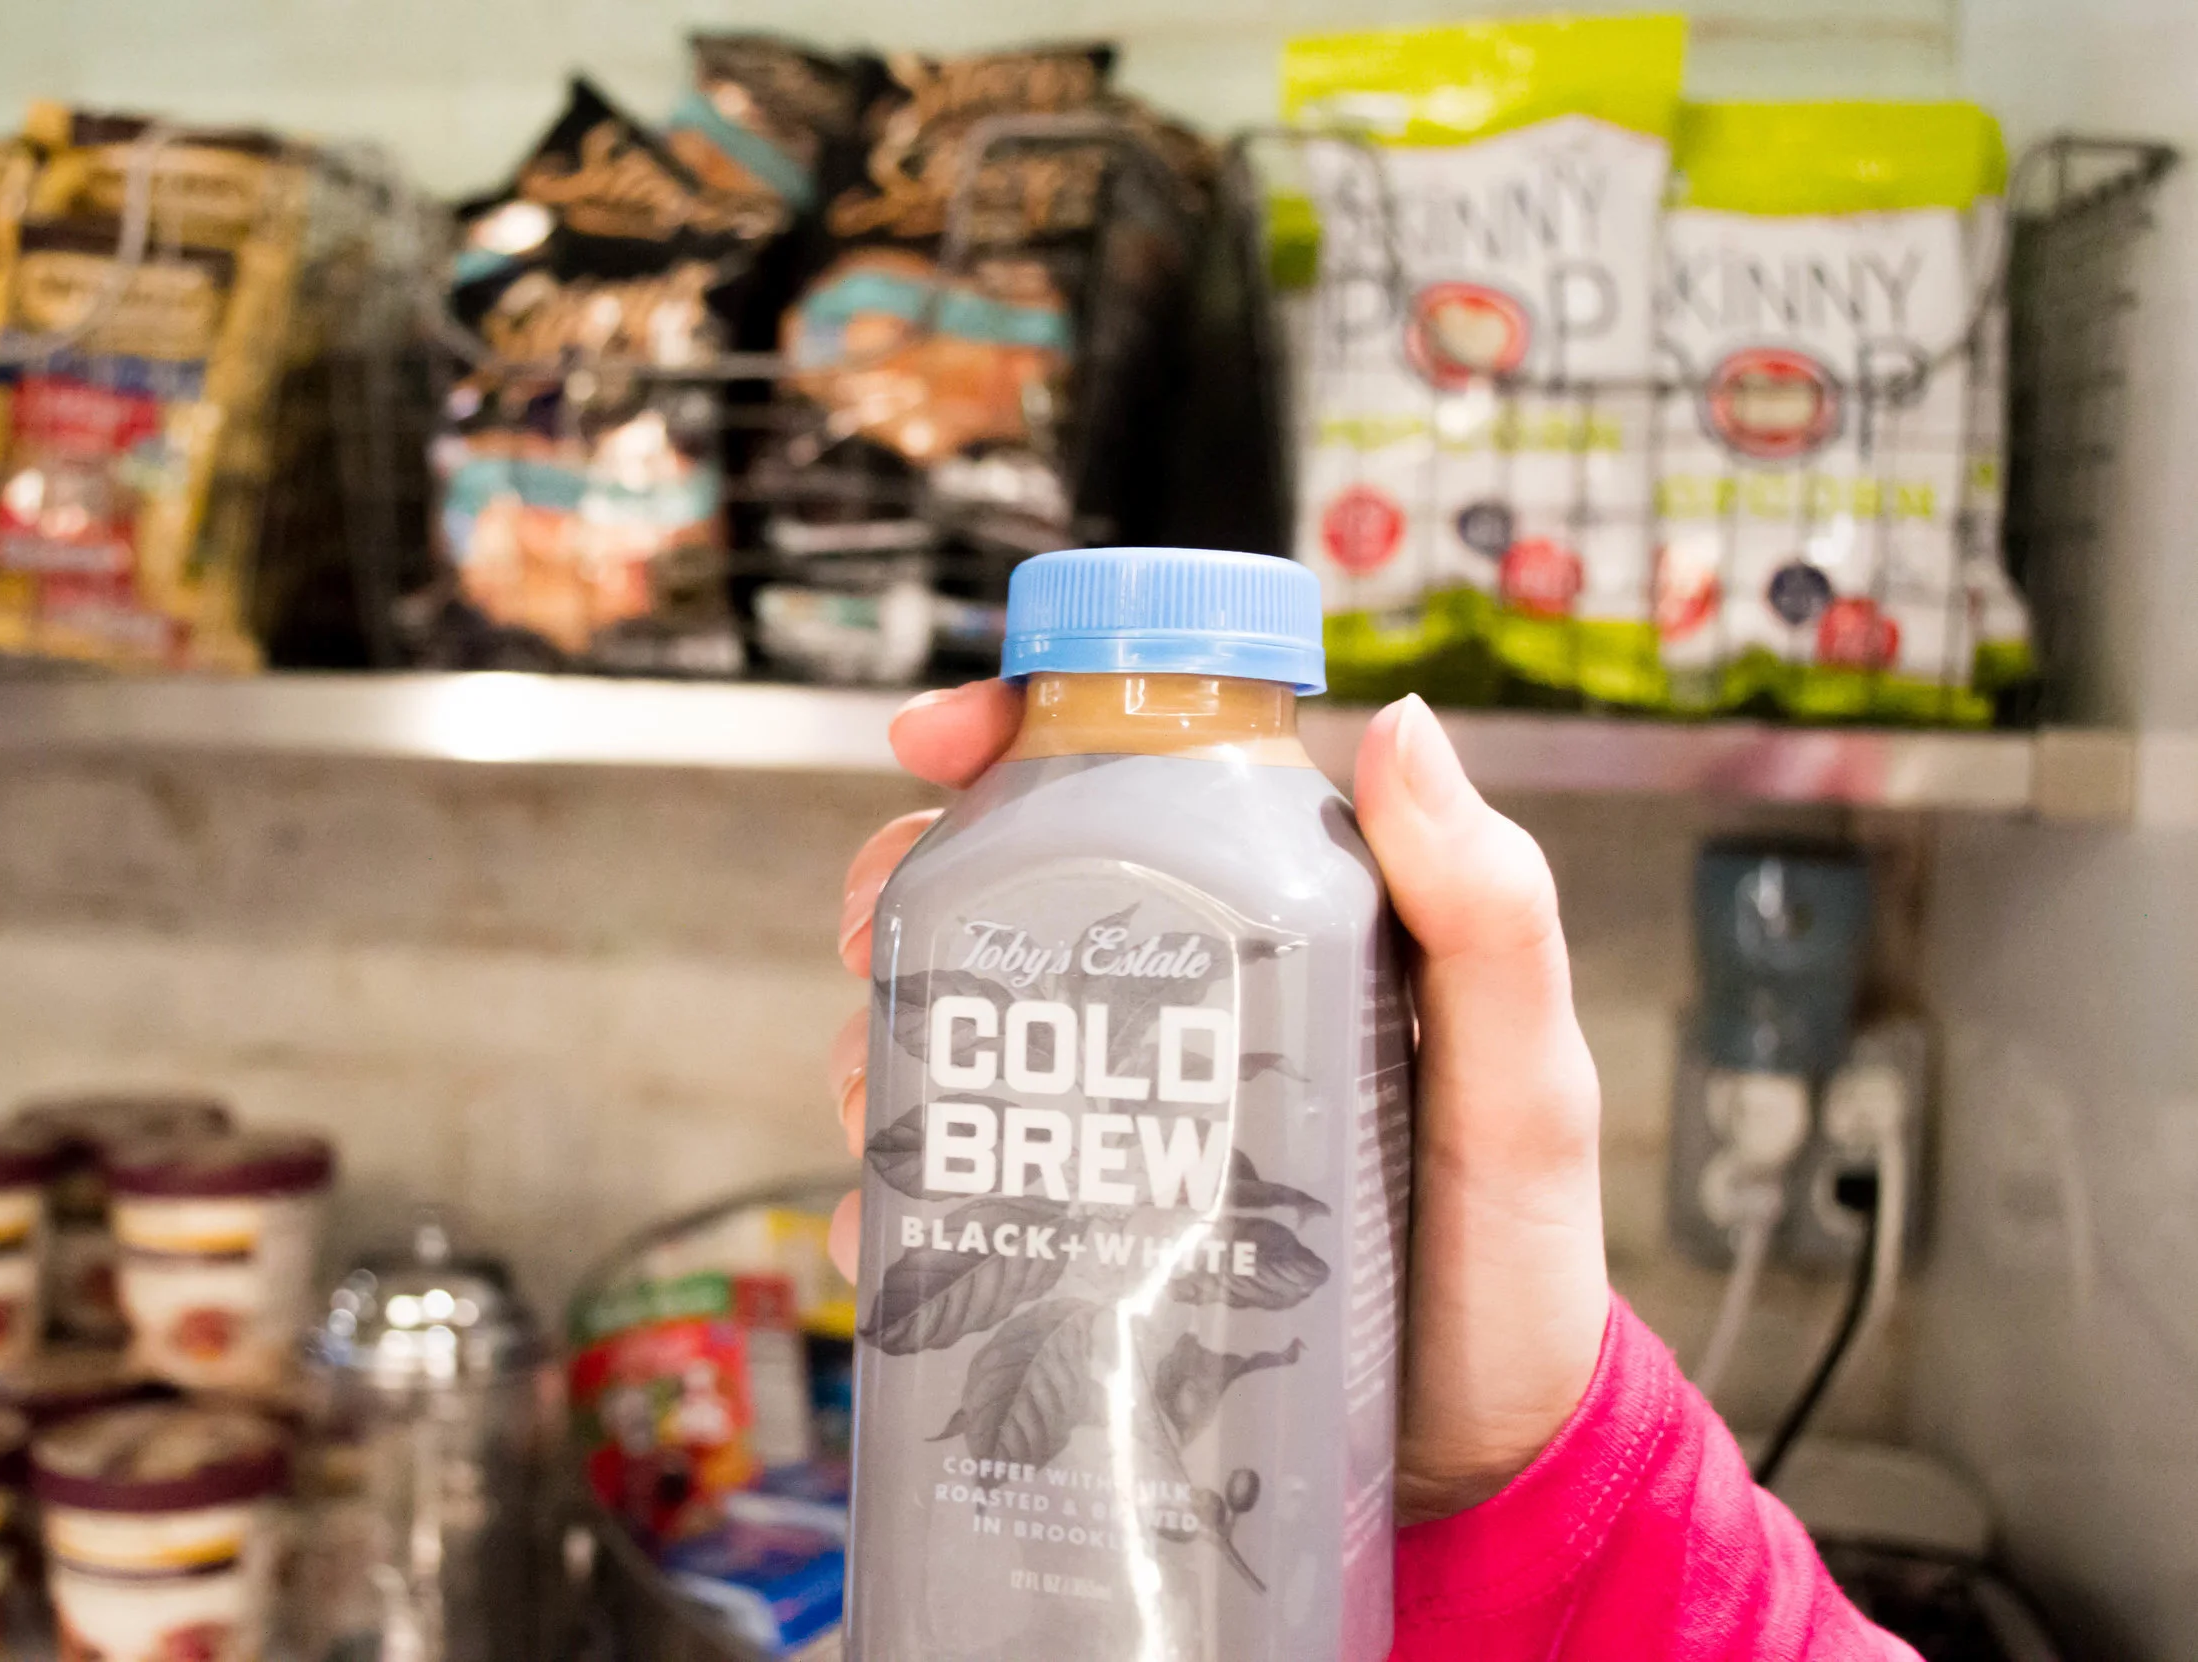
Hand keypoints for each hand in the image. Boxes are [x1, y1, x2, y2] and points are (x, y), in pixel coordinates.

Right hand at [828, 685, 1611, 1523]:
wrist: (1478, 1475)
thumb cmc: (1518, 1268)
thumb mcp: (1523, 1086)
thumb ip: (1490, 915)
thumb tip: (1401, 721)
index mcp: (1282, 921)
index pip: (1136, 778)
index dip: (1012, 732)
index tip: (930, 743)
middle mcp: (1185, 1000)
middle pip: (1005, 893)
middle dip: (914, 895)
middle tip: (882, 946)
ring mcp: (1120, 1115)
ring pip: (960, 1028)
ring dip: (892, 1041)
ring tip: (891, 1103)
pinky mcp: (1079, 1229)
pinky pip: (956, 1179)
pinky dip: (901, 1189)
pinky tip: (896, 1223)